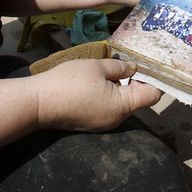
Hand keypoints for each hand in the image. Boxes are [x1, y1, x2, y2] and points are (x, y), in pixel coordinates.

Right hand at [32, 58, 161, 130]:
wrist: (38, 103)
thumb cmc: (70, 82)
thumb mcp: (98, 67)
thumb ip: (120, 68)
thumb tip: (133, 69)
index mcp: (123, 106)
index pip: (152, 96)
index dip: (152, 79)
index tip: (143, 66)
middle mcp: (117, 120)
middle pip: (137, 101)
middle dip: (133, 83)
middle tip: (121, 66)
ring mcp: (103, 125)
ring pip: (121, 105)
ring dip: (118, 89)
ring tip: (104, 73)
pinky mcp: (91, 124)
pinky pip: (108, 109)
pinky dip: (106, 97)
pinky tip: (93, 85)